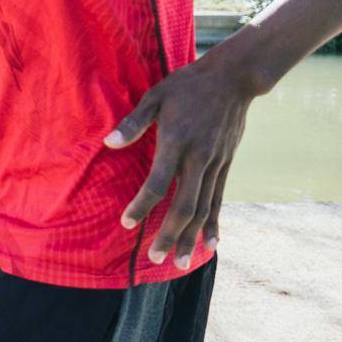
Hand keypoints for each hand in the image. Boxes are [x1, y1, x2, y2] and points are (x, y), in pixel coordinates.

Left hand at [105, 55, 263, 267]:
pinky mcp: (226, 165)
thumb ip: (134, 123)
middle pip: (184, 205)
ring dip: (191, 237)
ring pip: (203, 208)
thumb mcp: (156, 97)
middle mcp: (199, 158)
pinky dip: (214, 224)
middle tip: (153, 257)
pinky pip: (219, 200)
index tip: (127, 223)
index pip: (158, 183)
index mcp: (177, 142)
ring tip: (179, 262)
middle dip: (169, 233)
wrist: (232, 79)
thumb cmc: (186, 85)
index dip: (143, 206)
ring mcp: (215, 164)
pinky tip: (211, 245)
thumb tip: (109, 143)